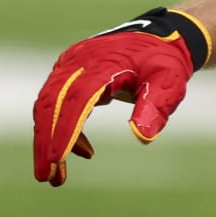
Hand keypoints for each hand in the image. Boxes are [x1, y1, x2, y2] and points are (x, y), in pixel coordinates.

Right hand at [32, 8, 210, 185]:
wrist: (156, 39)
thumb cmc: (163, 63)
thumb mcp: (169, 83)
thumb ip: (155, 107)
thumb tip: (142, 137)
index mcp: (102, 64)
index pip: (77, 99)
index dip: (65, 130)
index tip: (57, 160)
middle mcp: (78, 63)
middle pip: (51, 104)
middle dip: (45, 142)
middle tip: (46, 177)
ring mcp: (69, 67)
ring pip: (48, 106)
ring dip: (48, 141)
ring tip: (56, 176)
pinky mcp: (67, 74)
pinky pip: (56, 104)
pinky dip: (63, 130)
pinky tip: (81, 151)